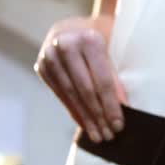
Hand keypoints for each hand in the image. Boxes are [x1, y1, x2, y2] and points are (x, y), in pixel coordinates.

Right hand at [35, 16, 126, 142]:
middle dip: (99, 116)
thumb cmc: (103, 39)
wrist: (74, 27)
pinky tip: (85, 125)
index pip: (102, 80)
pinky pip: (61, 95)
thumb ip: (117, 78)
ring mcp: (50, 56)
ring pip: (71, 95)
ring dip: (86, 119)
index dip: (111, 105)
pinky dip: (74, 111)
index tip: (119, 125)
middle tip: (109, 135)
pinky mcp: (42, 67)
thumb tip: (121, 109)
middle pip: (85, 90)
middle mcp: (66, 46)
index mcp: (89, 40)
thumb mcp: (115, 51)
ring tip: (98, 136)